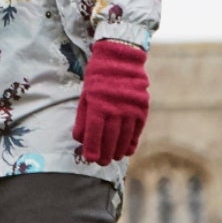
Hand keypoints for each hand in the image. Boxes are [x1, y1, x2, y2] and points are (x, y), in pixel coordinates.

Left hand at [75, 40, 151, 164]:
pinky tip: (128, 150)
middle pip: (110, 137)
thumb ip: (83, 118)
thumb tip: (79, 139)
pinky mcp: (142, 108)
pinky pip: (137, 129)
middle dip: (105, 153)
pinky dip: (132, 141)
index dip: (92, 147)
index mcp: (98, 104)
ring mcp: (131, 108)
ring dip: (118, 150)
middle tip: (101, 163)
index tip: (90, 159)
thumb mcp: (85, 95)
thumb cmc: (98, 78)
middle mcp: (115, 108)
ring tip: (113, 158)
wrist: (120, 59)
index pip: (94, 132)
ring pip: (124, 136)